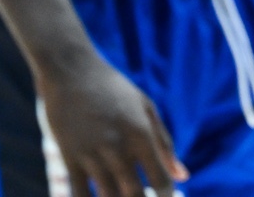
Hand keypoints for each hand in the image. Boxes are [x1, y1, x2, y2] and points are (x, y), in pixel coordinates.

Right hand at [33, 47, 186, 196]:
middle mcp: (117, 146)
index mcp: (140, 133)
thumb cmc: (113, 89)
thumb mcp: (145, 108)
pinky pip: (78, 194)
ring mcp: (91, 153)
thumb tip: (184, 177)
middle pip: (135, 195)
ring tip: (122, 196)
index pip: (160, 180)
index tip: (163, 196)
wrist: (70, 69)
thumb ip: (164, 144)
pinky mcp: (69, 156)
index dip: (165, 196)